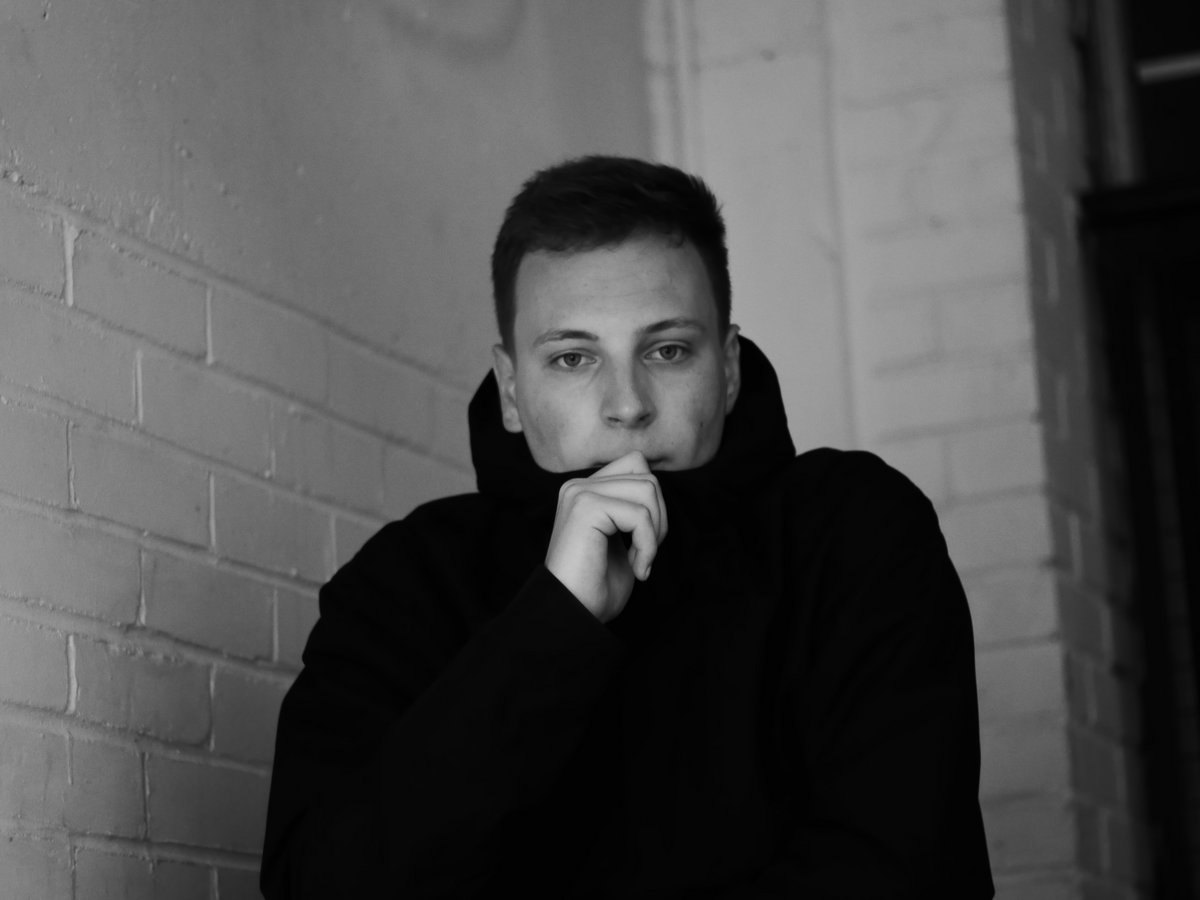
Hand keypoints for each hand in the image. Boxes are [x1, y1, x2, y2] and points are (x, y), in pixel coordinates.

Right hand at [544, 451, 667, 622]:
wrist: (572, 616)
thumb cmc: (597, 588)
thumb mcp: (621, 540)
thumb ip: (633, 510)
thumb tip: (656, 489)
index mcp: (585, 491)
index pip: (637, 465)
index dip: (653, 503)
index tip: (644, 542)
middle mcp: (578, 486)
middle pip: (647, 476)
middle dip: (659, 518)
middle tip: (645, 554)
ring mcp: (579, 494)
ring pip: (648, 489)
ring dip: (654, 532)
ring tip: (641, 561)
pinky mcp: (585, 508)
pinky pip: (639, 514)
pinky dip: (648, 545)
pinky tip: (637, 568)